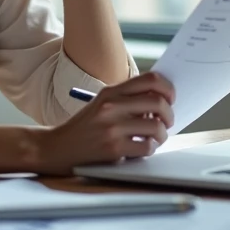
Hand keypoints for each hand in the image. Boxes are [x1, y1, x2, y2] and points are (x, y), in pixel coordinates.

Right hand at [34, 73, 175, 174]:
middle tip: (167, 122)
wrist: (58, 147)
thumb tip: (162, 99)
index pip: (150, 80)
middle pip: (158, 101)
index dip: (168, 88)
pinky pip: (147, 147)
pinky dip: (150, 148)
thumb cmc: (85, 127)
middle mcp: (111, 106)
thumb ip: (127, 99)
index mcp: (111, 92)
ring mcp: (112, 127)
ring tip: (156, 138)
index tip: (171, 98)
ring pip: (156, 126)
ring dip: (162, 134)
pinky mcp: (112, 148)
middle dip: (169, 114)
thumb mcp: (102, 104)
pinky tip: (143, 148)